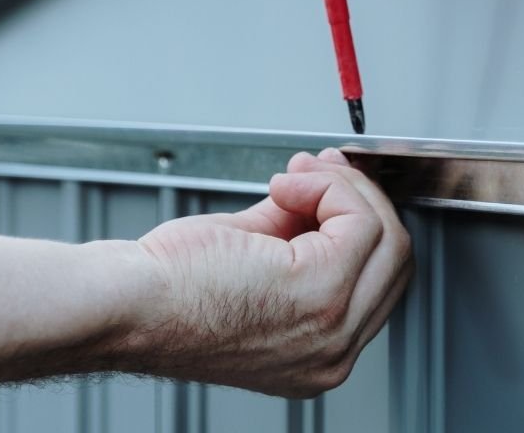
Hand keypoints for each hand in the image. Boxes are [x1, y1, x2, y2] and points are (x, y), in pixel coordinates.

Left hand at [126, 148, 411, 396]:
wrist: (128, 307)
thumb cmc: (164, 294)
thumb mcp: (251, 259)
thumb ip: (295, 231)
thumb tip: (322, 188)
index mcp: (319, 352)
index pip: (378, 280)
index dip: (357, 221)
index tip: (325, 187)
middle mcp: (334, 352)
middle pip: (395, 256)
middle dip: (358, 199)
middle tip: (316, 172)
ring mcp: (334, 327)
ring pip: (387, 233)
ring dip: (342, 188)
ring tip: (295, 178)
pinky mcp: (322, 291)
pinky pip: (360, 217)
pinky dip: (327, 186)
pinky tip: (287, 184)